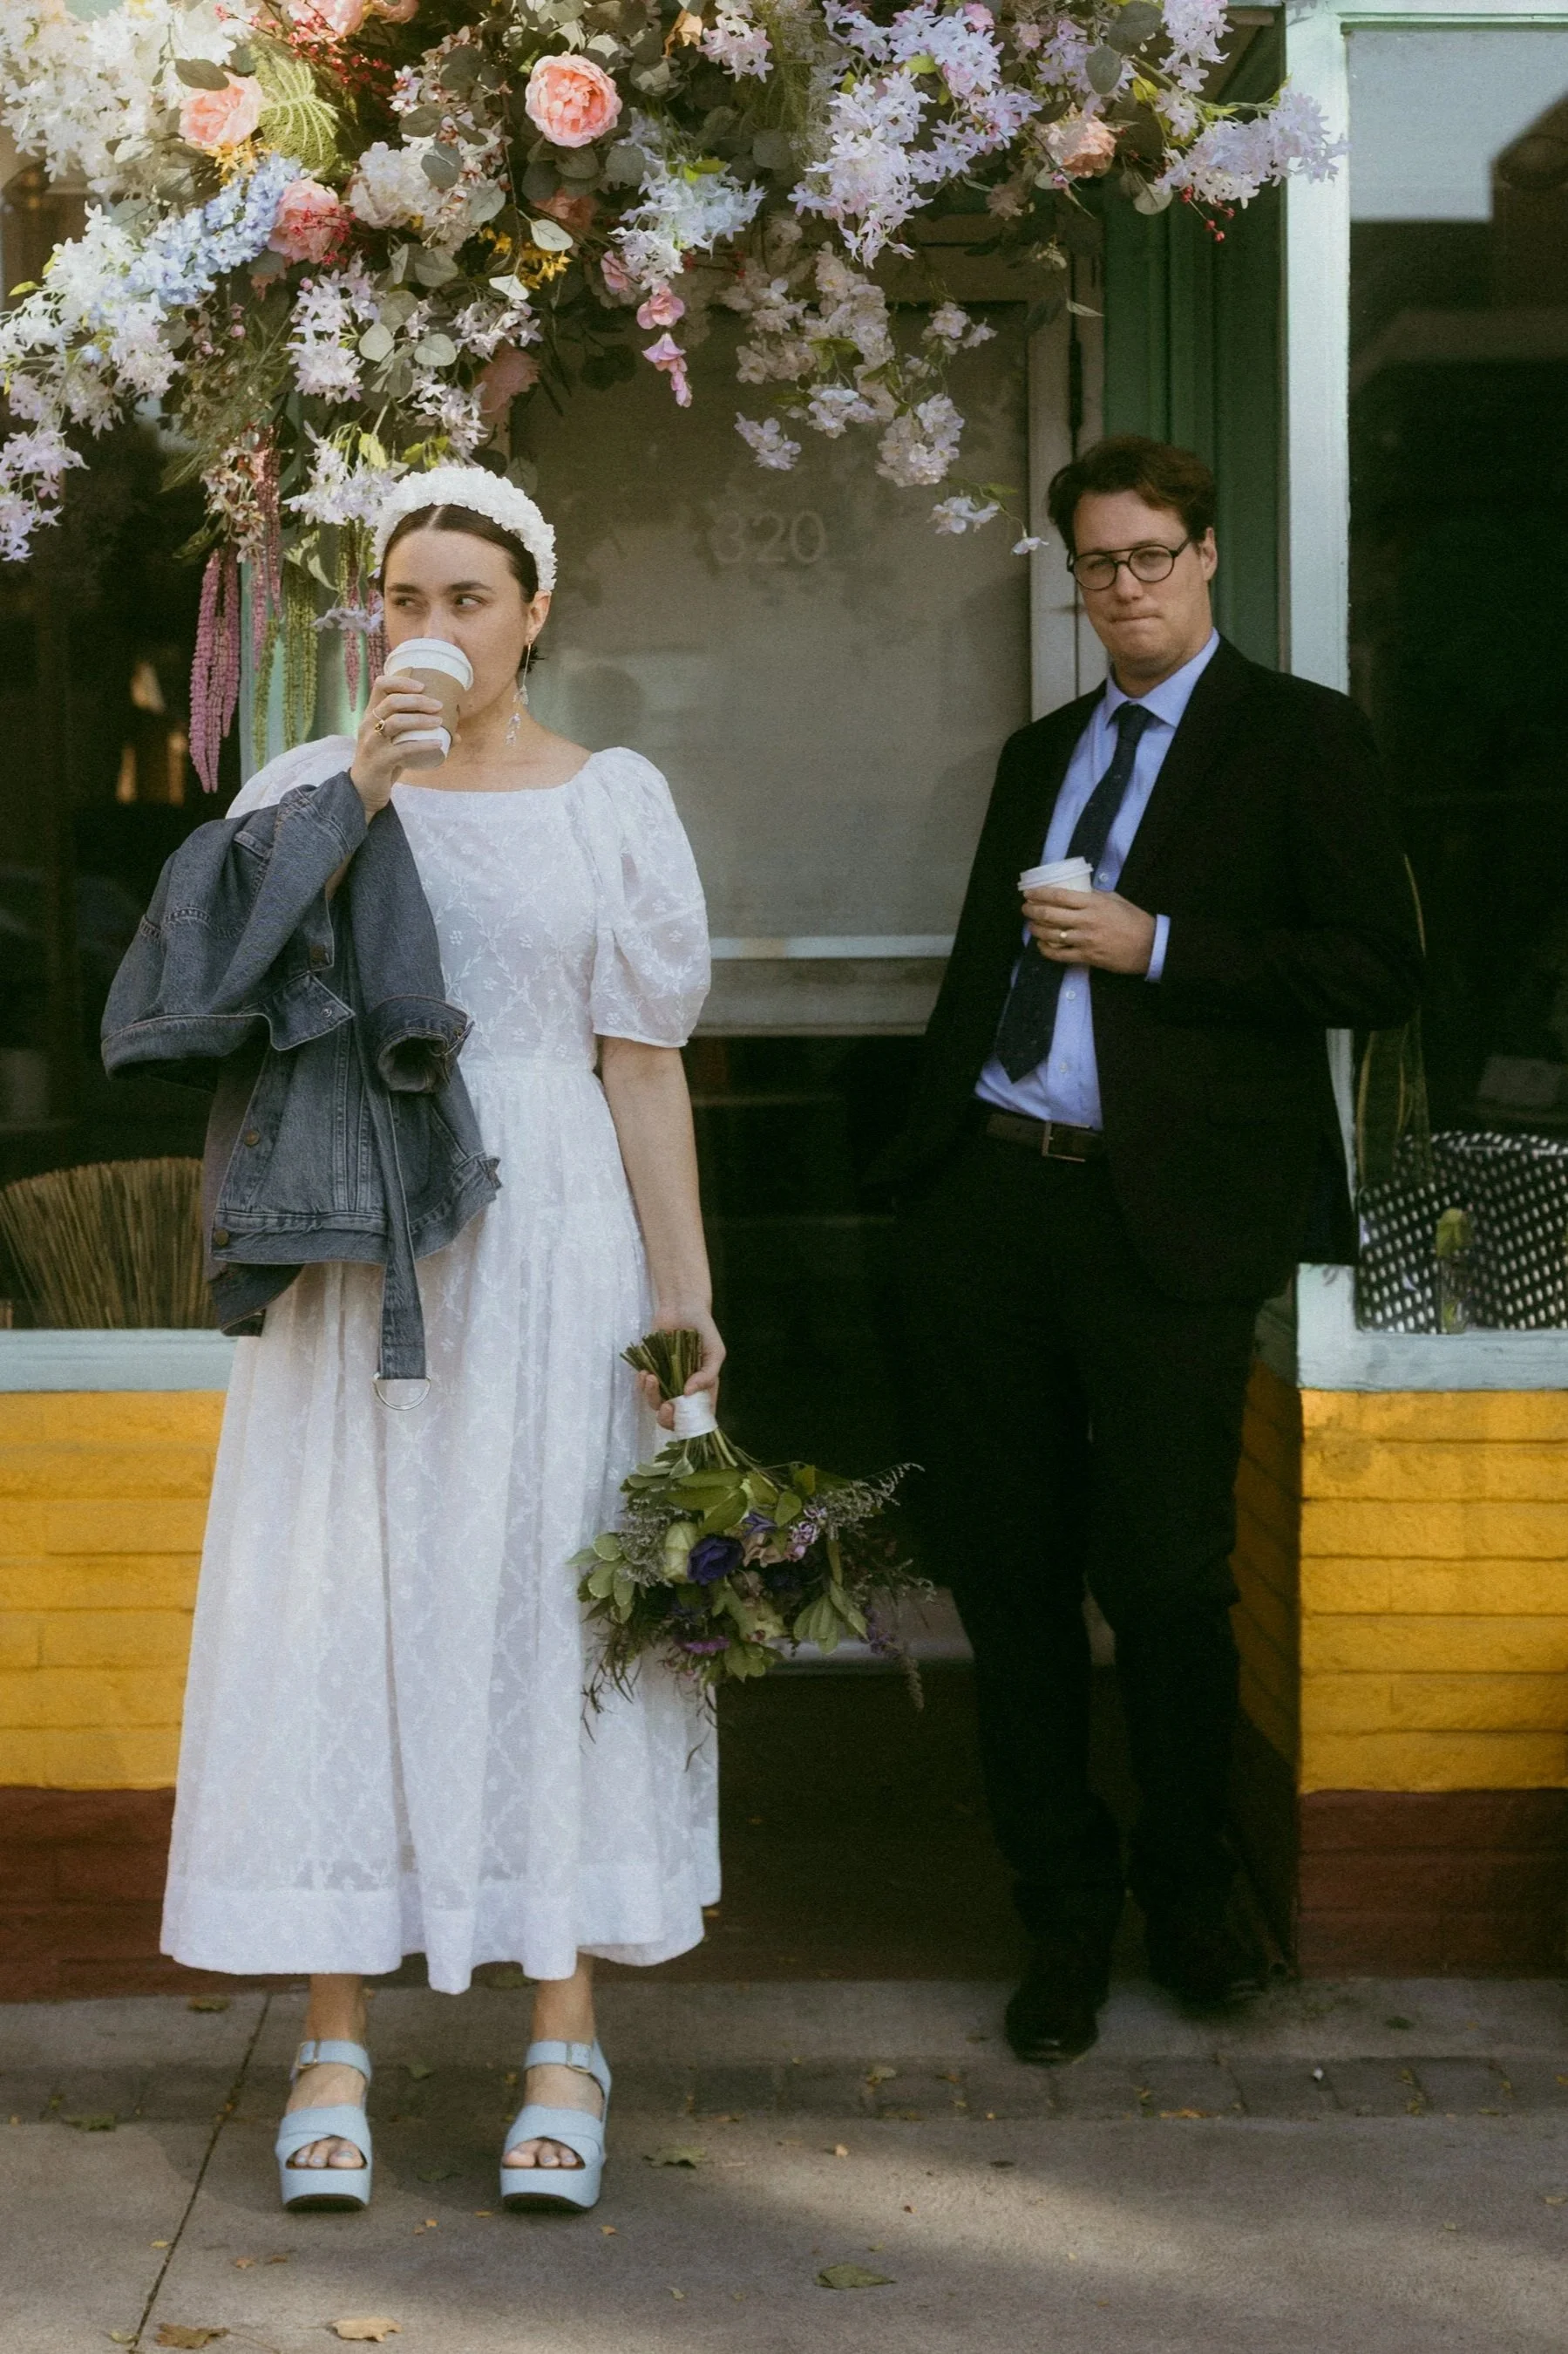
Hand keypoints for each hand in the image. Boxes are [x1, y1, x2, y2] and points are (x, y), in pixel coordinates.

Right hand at [348, 671, 445, 813]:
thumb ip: (420, 735)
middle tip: (439, 706)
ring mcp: (372, 742)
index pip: (381, 685)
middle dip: (418, 700)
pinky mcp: (379, 761)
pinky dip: (423, 745)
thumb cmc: (384, 761)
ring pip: (395, 722)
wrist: (364, 789)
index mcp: (372, 714)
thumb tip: (456, 735)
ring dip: (420, 719)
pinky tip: (438, 743)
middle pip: (392, 701)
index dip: (402, 681)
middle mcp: (369, 724)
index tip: (422, 687)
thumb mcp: (397, 743)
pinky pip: (403, 749)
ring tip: (439, 722)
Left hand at [636, 1308, 724, 1429]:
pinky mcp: (651, 1370)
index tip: (683, 1419)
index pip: (698, 1417)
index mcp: (703, 1389)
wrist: (682, 1306)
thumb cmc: (704, 1329)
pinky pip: (643, 1387)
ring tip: (650, 1377)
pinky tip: (644, 1373)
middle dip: (667, 1418)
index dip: (691, 1425)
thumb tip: (688, 1393)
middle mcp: (684, 1389)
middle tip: (666, 1407)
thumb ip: (708, 1375)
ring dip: (651, 1395)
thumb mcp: (715, 1351)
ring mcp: (666, 1381)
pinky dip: (641, 1384)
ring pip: (656, 1403)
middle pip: (674, 1417)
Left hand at [1023, 885, 1155, 976]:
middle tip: (1025, 909)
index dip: (1040, 894)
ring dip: (1036, 929)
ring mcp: (1084, 940)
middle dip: (1032, 911)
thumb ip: (1095, 895)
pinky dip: (1046, 949)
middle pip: (1049, 914)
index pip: (1059, 896)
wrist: (1149, 946)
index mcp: (1093, 903)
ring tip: (1031, 925)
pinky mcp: (1086, 957)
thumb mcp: (1115, 900)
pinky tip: (1041, 944)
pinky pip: (1059, 955)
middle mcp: (1086, 920)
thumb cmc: (1134, 920)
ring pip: (1050, 934)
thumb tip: (1078, 891)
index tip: (1029, 893)